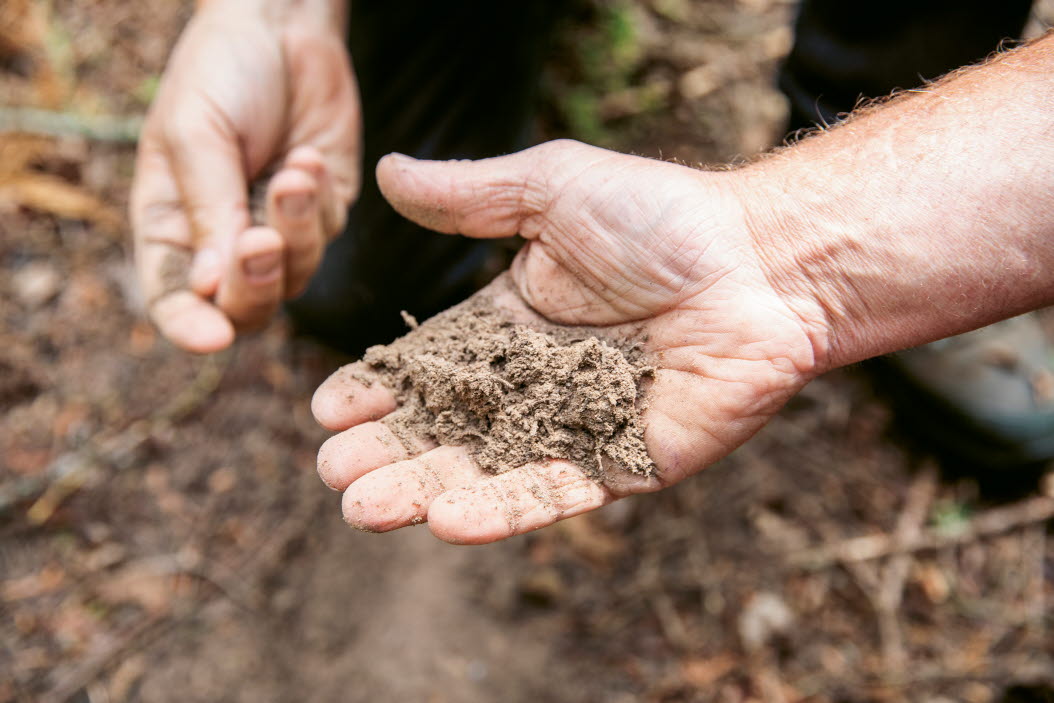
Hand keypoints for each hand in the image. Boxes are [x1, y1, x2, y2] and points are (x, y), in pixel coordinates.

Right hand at [131, 0, 359, 352]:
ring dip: (296, 229)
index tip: (212, 337)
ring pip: (296, 275)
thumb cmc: (221, 75)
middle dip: (254, 282)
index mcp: (172, 226)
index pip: (174, 299)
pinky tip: (308, 156)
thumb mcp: (196, 133)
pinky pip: (329, 231)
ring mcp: (281, 230)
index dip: (189, 326)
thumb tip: (209, 287)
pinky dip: (320, 199)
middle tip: (260, 240)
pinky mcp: (325, 212)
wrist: (281, 29)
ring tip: (293, 173)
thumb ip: (208, 208)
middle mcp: (225, 240)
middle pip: (244, 305)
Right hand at [312, 140, 828, 543]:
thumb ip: (468, 197)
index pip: (432, 367)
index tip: (329, 409)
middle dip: (390, 453)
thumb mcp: (550, 191)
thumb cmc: (661, 219)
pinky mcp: (626, 464)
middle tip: (336, 474)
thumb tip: (386, 172)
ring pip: (490, 470)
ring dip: (427, 493)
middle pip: (450, 429)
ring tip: (366, 510)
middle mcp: (538, 384)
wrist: (762, 261)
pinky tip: (448, 520)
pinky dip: (505, 509)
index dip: (381, 389)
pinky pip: (558, 493)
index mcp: (513, 325)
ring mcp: (580, 429)